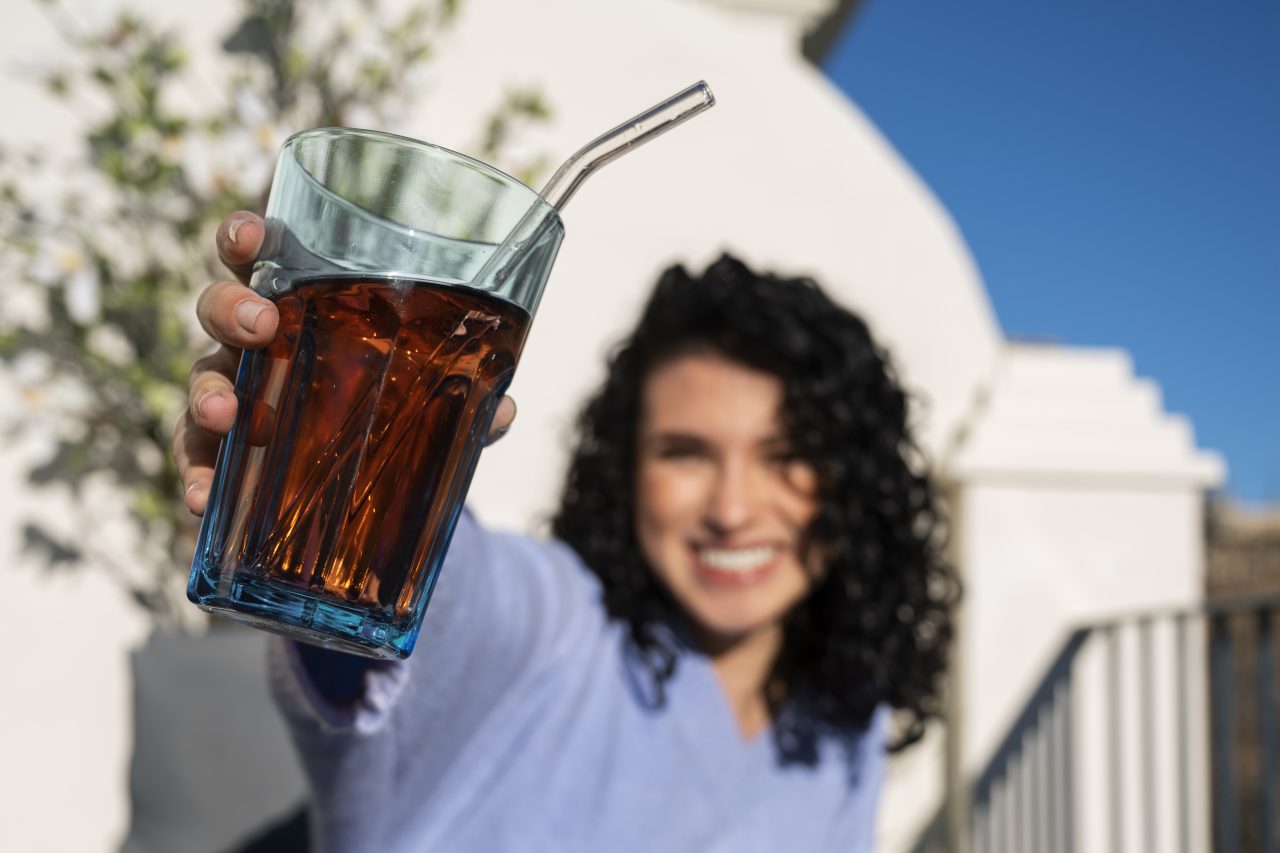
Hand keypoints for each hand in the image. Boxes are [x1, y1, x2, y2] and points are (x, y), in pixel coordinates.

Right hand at [173, 211, 516, 515]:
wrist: (355, 481)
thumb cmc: (381, 403)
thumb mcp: (421, 392)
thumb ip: (459, 395)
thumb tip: (504, 409)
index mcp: (303, 307)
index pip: (268, 258)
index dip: (248, 238)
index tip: (253, 235)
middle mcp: (259, 343)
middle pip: (222, 308)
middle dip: (231, 308)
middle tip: (261, 325)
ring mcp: (235, 393)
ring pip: (203, 377)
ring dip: (209, 392)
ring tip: (228, 414)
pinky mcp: (221, 452)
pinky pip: (197, 457)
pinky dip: (197, 476)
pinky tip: (202, 500)